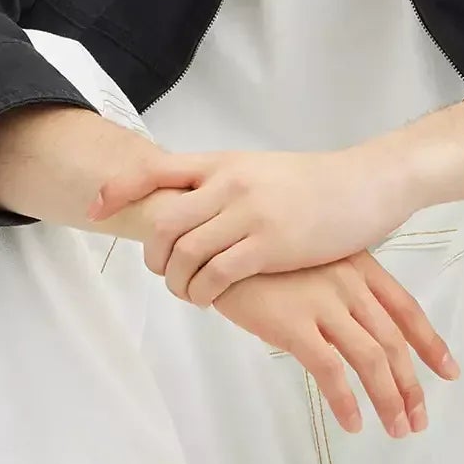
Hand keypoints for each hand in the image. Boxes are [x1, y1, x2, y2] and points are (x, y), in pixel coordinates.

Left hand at [88, 143, 413, 306]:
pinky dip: (203, 293)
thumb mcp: (262, 170)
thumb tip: (193, 204)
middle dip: (153, 255)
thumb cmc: (318, 183)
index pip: (156, 170)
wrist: (368, 183)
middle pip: (164, 222)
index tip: (95, 209)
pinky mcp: (271, 244)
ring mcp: (249, 213)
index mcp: (224, 163)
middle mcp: (230, 183)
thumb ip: (226, 184)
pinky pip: (217, 274)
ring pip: (186, 253)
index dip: (119, 189)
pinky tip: (211, 300)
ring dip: (177, 282)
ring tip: (189, 294)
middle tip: (162, 273)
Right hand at [207, 250, 459, 435]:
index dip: (430, 343)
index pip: (406, 309)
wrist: (212, 240)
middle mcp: (348, 283)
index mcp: (358, 266)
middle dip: (411, 385)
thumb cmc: (257, 256)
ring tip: (396, 429)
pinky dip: (346, 401)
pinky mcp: (293, 323)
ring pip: (371, 359)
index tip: (448, 372)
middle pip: (393, 341)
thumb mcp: (309, 262)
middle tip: (418, 419)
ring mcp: (322, 302)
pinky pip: (330, 370)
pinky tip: (353, 424)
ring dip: (388, 399)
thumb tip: (349, 327)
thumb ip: (336, 289)